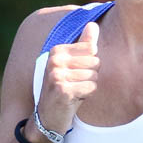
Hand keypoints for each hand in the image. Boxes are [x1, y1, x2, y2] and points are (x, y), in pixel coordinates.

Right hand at [35, 21, 99, 137]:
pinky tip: (74, 99)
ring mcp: (57, 75)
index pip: (92, 49)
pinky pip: (91, 87)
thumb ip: (84, 44)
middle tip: (75, 85)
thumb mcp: (72, 65)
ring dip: (88, 87)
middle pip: (95, 62)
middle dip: (90, 76)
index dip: (90, 64)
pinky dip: (86, 95)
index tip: (76, 73)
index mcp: (57, 50)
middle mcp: (54, 60)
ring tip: (74, 92)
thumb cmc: (64, 89)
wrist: (47, 117)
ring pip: (94, 76)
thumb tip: (93, 24)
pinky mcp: (62, 90)